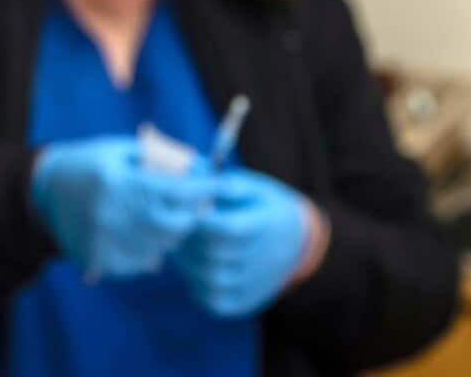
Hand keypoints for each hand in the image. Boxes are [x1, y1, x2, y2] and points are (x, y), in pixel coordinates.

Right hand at [31, 138, 213, 278]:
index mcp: (118, 183)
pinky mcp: (101, 261)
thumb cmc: (91, 163)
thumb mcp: (122, 151)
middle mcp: (112, 215)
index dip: (208, 188)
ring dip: (169, 232)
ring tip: (153, 214)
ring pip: (163, 247)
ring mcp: (105, 242)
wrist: (44, 191)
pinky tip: (134, 230)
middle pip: (176, 225)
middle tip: (192, 204)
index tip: (231, 185)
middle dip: (190, 214)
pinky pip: (143, 262)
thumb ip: (161, 159)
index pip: (177, 189)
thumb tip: (203, 168)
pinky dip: (149, 248)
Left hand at [175, 167, 310, 317]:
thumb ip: (220, 182)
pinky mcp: (246, 301)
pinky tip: (195, 268)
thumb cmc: (263, 206)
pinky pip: (215, 302)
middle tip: (174, 228)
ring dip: (188, 264)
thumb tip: (189, 168)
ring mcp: (255, 283)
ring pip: (210, 279)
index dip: (200, 220)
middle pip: (214, 253)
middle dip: (188, 240)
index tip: (185, 210)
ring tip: (182, 247)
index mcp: (265, 225)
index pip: (227, 227)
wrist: (296, 240)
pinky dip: (198, 287)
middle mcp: (263, 258)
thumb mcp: (251, 187)